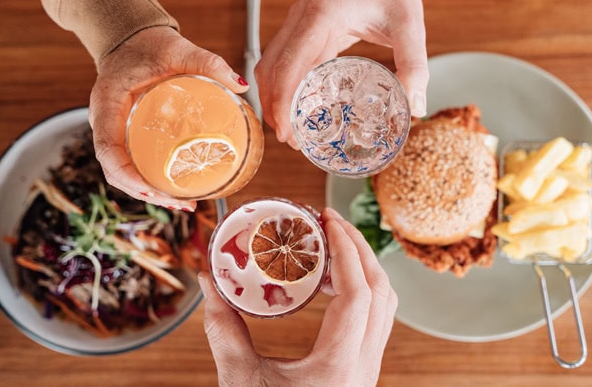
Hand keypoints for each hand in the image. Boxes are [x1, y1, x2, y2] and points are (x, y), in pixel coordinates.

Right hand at [89, 26, 247, 208]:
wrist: (131, 38)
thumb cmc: (148, 44)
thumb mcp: (178, 49)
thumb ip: (208, 63)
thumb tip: (241, 84)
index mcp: (107, 102)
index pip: (107, 149)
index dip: (127, 175)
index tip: (153, 189)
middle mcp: (103, 120)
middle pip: (115, 170)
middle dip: (145, 192)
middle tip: (182, 205)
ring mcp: (112, 129)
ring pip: (122, 171)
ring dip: (148, 192)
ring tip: (183, 204)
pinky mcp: (124, 132)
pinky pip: (130, 162)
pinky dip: (148, 179)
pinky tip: (173, 188)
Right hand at [198, 207, 396, 386]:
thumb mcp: (239, 380)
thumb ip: (223, 328)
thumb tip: (208, 280)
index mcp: (339, 365)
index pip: (359, 294)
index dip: (346, 251)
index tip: (327, 221)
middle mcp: (364, 364)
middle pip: (381, 292)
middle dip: (359, 248)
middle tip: (329, 221)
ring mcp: (367, 368)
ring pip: (384, 305)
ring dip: (363, 268)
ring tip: (330, 245)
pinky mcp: (362, 369)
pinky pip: (374, 318)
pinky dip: (360, 289)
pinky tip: (330, 282)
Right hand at [255, 0, 427, 147]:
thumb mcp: (409, 25)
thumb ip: (414, 65)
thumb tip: (416, 108)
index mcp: (321, 18)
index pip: (289, 65)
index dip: (283, 101)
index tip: (287, 131)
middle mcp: (301, 20)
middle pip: (270, 69)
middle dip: (274, 107)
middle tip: (289, 140)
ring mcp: (297, 25)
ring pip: (270, 66)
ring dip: (274, 99)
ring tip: (289, 130)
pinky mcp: (302, 31)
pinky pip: (283, 62)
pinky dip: (284, 87)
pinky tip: (298, 108)